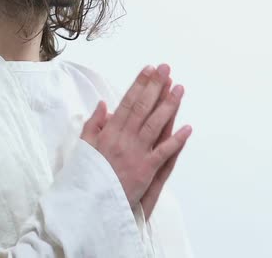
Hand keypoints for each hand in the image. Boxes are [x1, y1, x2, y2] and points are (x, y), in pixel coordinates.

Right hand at [80, 64, 191, 208]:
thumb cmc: (86, 176)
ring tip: (179, 88)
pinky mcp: (146, 170)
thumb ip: (93, 125)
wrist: (88, 203)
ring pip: (155, 124)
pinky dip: (176, 140)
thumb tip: (103, 105)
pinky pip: (164, 152)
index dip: (139, 85)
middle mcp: (123, 139)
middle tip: (166, 69)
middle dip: (155, 87)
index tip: (148, 70)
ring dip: (169, 106)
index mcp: (108, 133)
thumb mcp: (83, 147)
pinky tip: (188, 128)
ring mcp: (136, 154)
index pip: (126, 103)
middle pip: (143, 108)